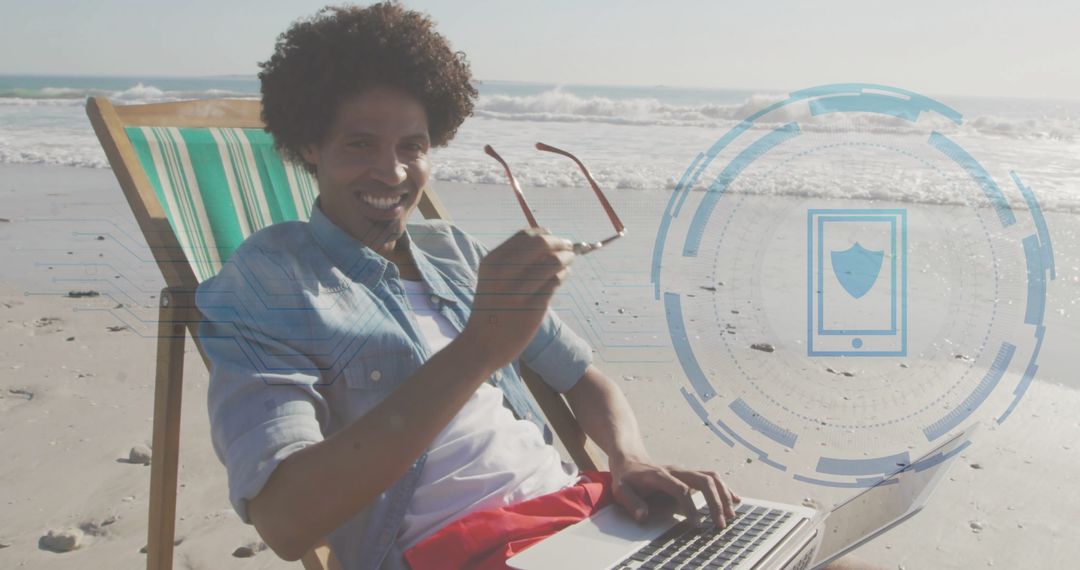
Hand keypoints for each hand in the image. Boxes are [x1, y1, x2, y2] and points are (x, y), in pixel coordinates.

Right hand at [461, 228, 575, 368]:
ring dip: (567, 258)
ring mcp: (518, 290)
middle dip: (560, 243)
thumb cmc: (492, 308)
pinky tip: (561, 277)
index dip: (545, 234)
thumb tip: (549, 240)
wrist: (482, 344)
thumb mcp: (492, 278)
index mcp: (492, 262)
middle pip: (542, 244)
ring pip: (553, 262)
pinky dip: (563, 276)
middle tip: (569, 247)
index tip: (555, 238)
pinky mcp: (533, 306)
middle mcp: (503, 273)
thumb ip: (514, 260)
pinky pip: (555, 282)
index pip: (525, 236)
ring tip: (569, 262)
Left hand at [610, 457, 740, 528]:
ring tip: (731, 515)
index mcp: (660, 475)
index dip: (690, 507)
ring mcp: (685, 471)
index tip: (696, 525)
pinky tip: (735, 500)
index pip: (680, 489)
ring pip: (711, 477)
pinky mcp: (690, 474)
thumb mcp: (620, 489)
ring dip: (724, 495)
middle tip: (720, 524)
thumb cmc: (626, 478)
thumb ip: (631, 502)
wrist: (630, 459)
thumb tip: (644, 516)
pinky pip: (712, 478)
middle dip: (715, 502)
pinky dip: (725, 489)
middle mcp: (676, 471)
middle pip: (703, 480)